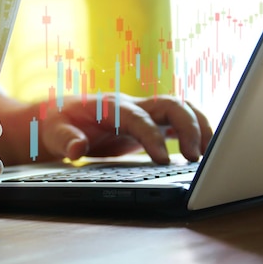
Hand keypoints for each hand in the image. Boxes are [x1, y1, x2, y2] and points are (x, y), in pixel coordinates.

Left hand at [40, 94, 211, 163]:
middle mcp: (131, 105)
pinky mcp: (147, 124)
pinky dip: (193, 132)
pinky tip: (202, 152)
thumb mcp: (52, 133)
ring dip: (198, 127)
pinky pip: (177, 122)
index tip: (164, 159)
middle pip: (170, 104)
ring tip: (210, 154)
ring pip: (180, 109)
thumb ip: (65, 139)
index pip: (139, 117)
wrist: (58, 117)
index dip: (153, 136)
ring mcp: (142, 113)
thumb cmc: (56, 123)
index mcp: (110, 106)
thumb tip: (77, 148)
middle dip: (188, 126)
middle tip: (195, 157)